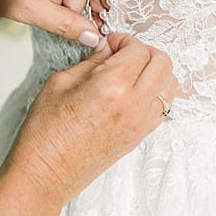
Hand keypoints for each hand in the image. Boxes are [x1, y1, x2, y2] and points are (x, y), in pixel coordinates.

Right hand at [0, 34, 174, 207]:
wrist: (46, 174)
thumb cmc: (45, 134)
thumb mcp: (59, 84)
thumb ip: (91, 62)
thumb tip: (107, 49)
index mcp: (112, 87)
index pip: (138, 49)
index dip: (124, 40)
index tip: (111, 43)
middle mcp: (134, 105)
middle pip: (163, 63)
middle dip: (144, 51)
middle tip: (122, 54)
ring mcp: (141, 124)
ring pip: (170, 85)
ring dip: (155, 72)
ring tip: (130, 73)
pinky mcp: (140, 137)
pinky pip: (163, 107)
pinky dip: (155, 93)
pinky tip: (132, 93)